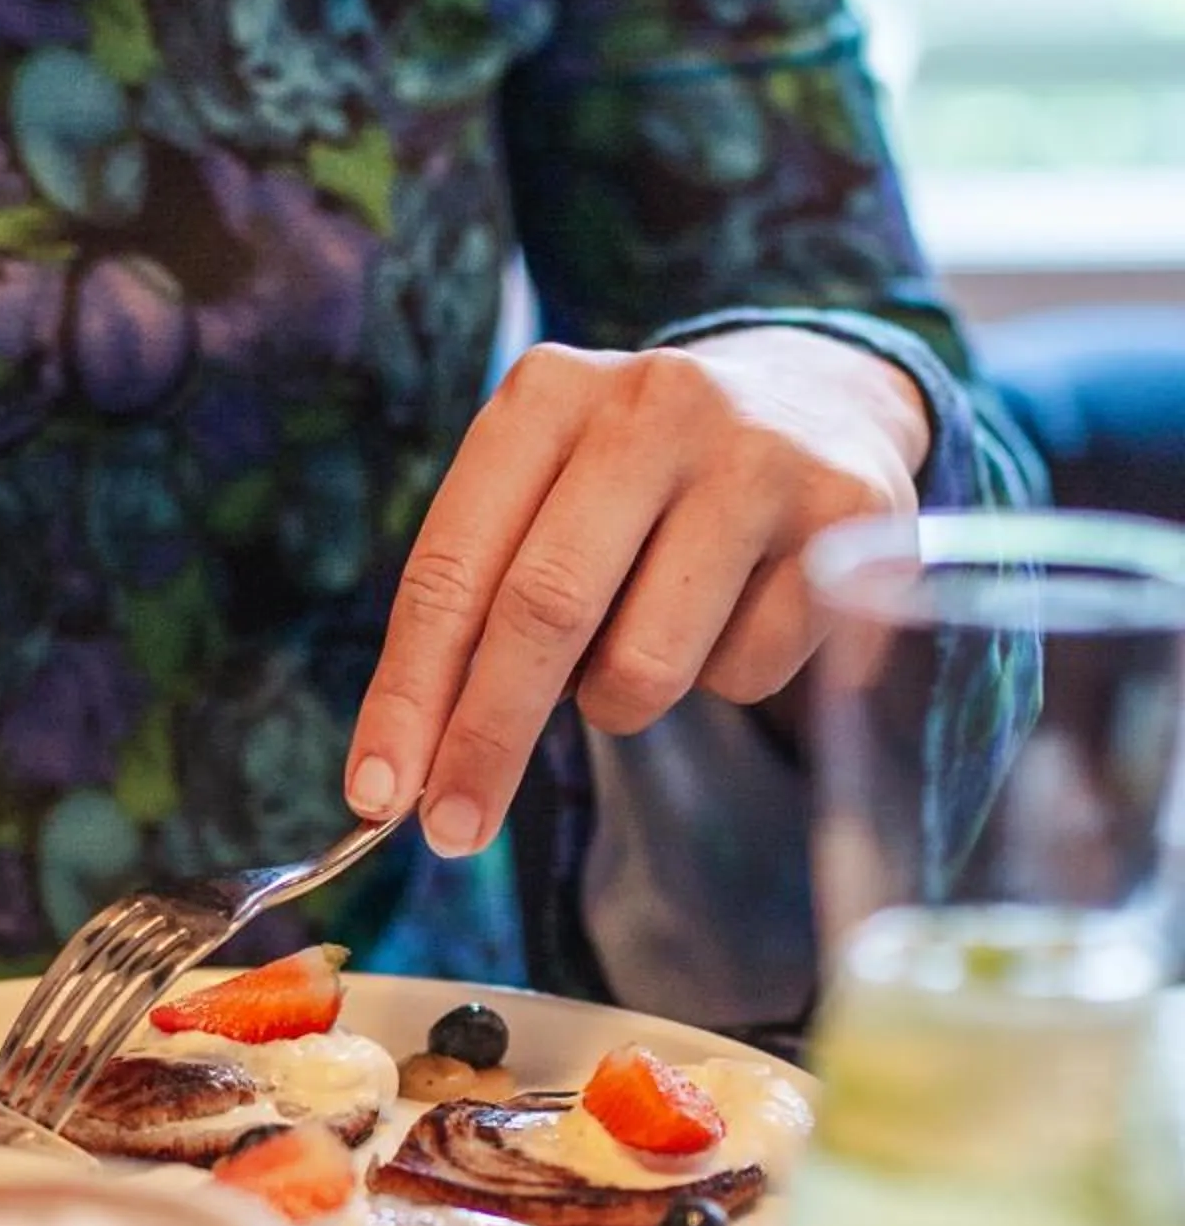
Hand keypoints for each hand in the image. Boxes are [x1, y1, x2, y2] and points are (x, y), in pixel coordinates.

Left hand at [345, 329, 929, 854]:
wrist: (821, 399)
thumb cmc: (643, 484)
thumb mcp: (548, 498)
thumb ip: (478, 608)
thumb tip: (409, 772)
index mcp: (549, 395)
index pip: (453, 567)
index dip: (408, 692)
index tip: (377, 793)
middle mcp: (653, 405)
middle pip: (544, 613)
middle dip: (488, 739)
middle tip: (453, 831)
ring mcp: (758, 456)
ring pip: (647, 662)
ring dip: (619, 703)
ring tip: (641, 643)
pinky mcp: (847, 517)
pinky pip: (745, 672)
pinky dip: (722, 680)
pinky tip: (741, 610)